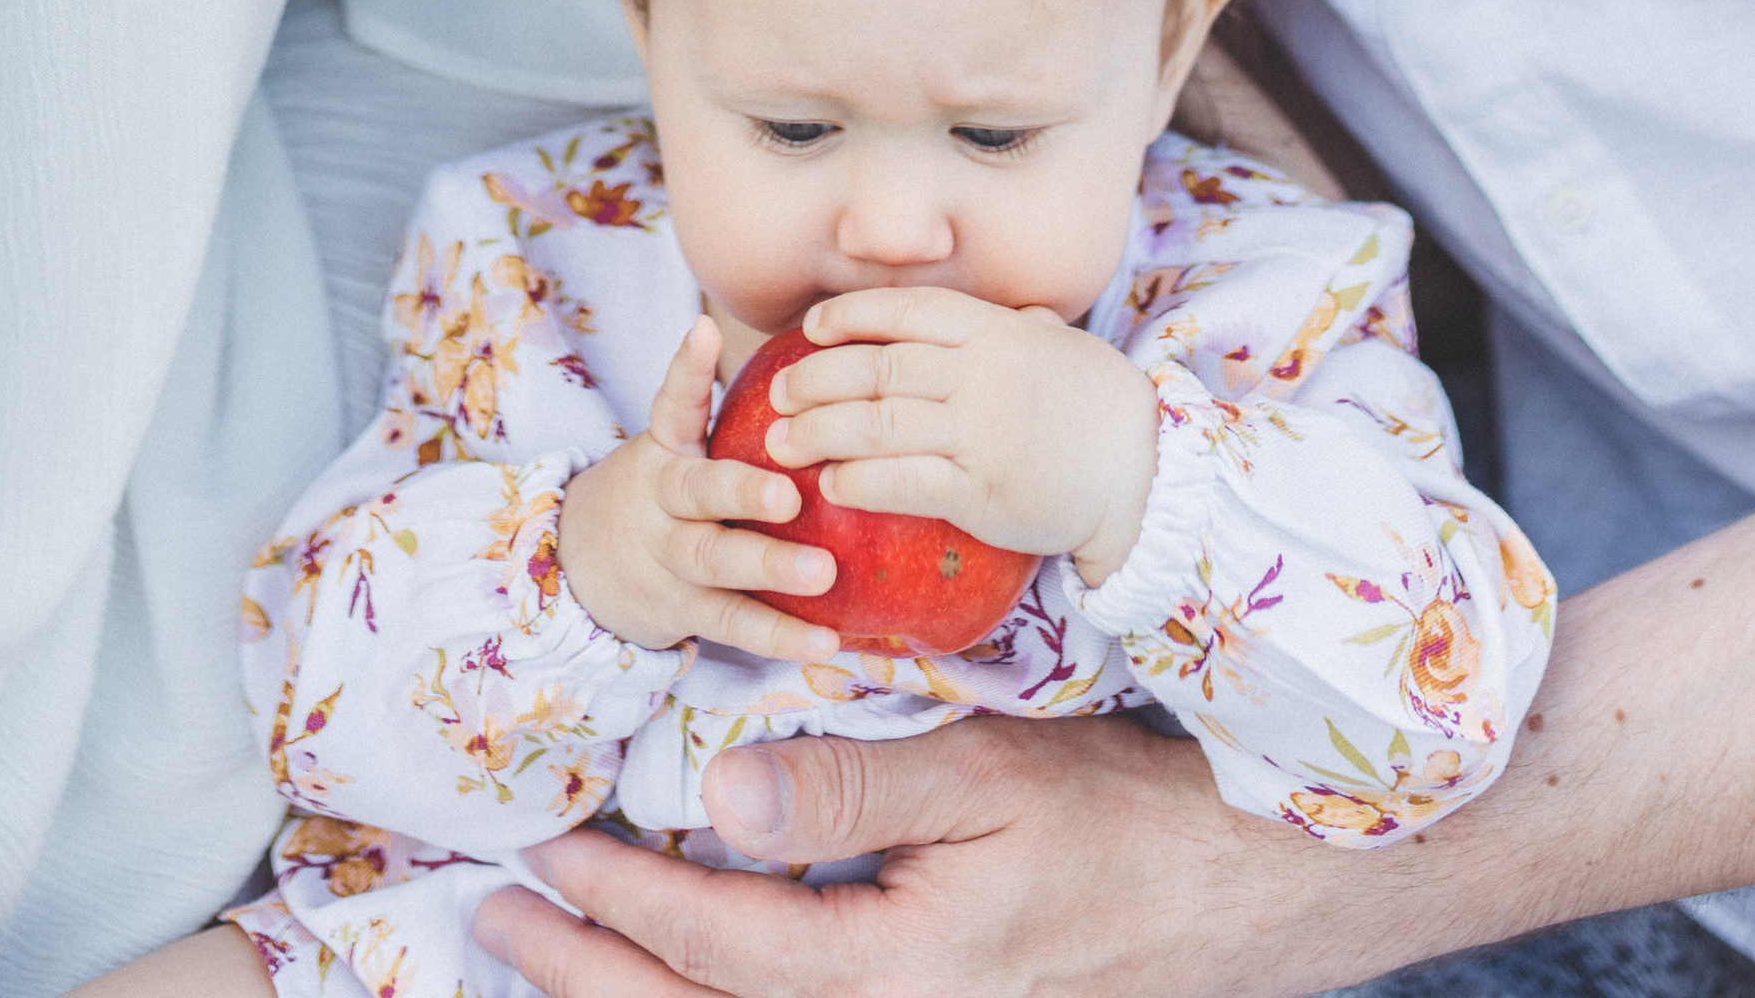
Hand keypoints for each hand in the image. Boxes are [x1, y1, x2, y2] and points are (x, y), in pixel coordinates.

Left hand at [471, 709, 1427, 997]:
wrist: (1258, 892)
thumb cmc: (1135, 819)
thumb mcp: (994, 778)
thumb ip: (852, 786)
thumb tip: (718, 793)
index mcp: (895, 981)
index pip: (714, 948)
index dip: (614, 900)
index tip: (538, 847)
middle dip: (589, 973)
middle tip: (496, 916)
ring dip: (639, 996)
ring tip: (557, 951)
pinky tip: (683, 971)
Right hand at [558, 319, 839, 662]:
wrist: (587, 562)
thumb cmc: (670, 485)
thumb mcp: (681, 442)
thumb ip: (736, 408)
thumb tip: (829, 349)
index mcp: (666, 448)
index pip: (672, 401)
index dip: (686, 367)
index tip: (704, 331)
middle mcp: (664, 500)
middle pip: (697, 491)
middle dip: (741, 491)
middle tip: (789, 493)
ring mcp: (672, 558)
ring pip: (717, 562)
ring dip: (769, 567)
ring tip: (823, 572)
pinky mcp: (687, 610)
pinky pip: (735, 623)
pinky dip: (780, 635)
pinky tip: (827, 640)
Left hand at [766, 287, 1158, 584]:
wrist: (1140, 467)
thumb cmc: (1089, 401)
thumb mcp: (1050, 342)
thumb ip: (1001, 324)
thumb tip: (962, 313)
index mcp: (992, 330)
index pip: (904, 312)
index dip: (850, 317)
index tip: (810, 329)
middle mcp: (980, 374)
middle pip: (876, 369)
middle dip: (815, 379)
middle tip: (777, 394)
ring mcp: (980, 431)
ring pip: (879, 424)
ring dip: (819, 432)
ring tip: (781, 444)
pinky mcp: (981, 491)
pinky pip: (906, 482)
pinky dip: (860, 481)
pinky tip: (831, 486)